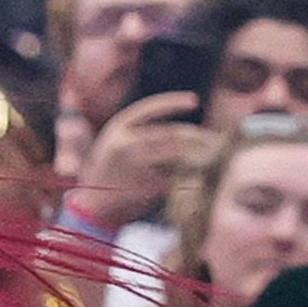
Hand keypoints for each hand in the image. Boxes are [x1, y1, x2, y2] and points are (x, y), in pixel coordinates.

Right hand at [69, 89, 207, 228]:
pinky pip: (178, 176)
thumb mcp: (115, 144)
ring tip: (210, 158)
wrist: (92, 205)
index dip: (173, 102)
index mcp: (117, 129)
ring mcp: (135, 164)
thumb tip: (185, 131)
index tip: (194, 101)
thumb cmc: (108, 172)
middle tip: (215, 139)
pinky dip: (190, 178)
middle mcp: (125, 143)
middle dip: (197, 135)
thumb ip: (141, 135)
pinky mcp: (147, 184)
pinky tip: (197, 179)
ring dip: (199, 156)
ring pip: (179, 154)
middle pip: (172, 132)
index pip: (150, 108)